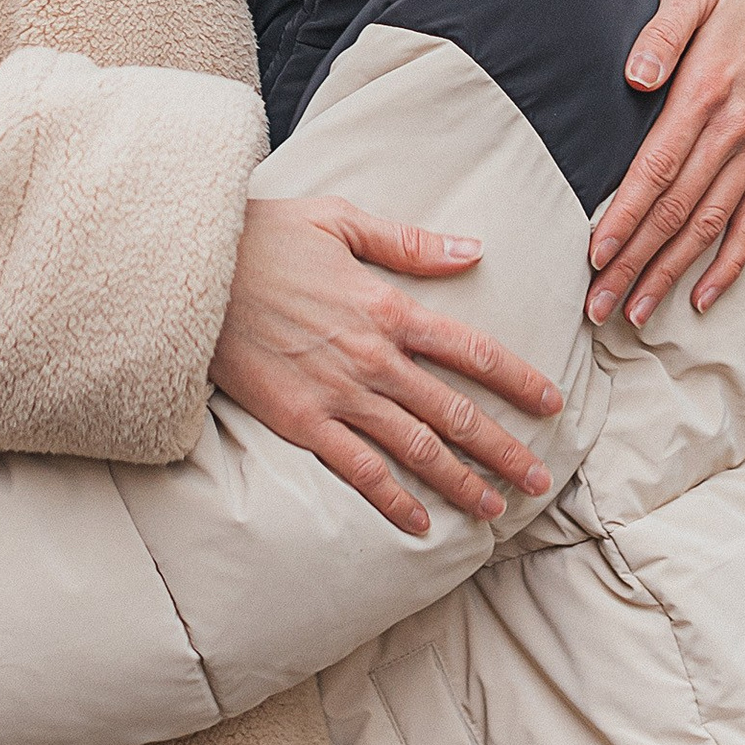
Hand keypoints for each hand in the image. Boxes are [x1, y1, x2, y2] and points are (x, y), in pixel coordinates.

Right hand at [212, 198, 564, 540]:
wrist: (193, 273)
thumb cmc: (266, 238)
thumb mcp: (341, 220)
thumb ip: (410, 243)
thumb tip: (473, 248)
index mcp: (390, 306)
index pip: (474, 351)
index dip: (519, 381)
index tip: (551, 405)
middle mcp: (375, 357)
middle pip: (456, 412)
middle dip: (504, 450)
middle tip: (539, 481)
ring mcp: (339, 394)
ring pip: (417, 448)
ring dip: (461, 482)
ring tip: (495, 509)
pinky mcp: (301, 422)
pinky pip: (358, 470)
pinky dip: (394, 500)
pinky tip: (421, 523)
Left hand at [590, 0, 744, 329]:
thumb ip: (660, 33)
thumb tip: (634, 77)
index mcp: (706, 92)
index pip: (657, 169)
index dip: (626, 217)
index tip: (595, 257)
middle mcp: (736, 130)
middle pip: (679, 211)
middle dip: (637, 262)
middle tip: (599, 306)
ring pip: (713, 226)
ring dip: (674, 273)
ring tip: (637, 313)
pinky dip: (733, 264)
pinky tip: (704, 297)